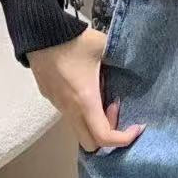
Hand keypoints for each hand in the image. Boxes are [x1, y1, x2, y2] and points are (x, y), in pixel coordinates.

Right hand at [28, 28, 145, 152]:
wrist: (40, 33)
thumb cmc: (74, 41)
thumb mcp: (104, 46)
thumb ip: (123, 56)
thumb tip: (137, 63)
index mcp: (85, 100)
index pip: (104, 137)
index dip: (124, 138)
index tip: (137, 125)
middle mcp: (70, 109)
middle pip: (90, 144)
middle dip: (108, 134)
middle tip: (115, 106)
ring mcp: (58, 105)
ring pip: (79, 129)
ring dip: (95, 121)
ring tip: (102, 92)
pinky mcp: (51, 97)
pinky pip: (70, 115)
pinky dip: (83, 111)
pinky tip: (87, 85)